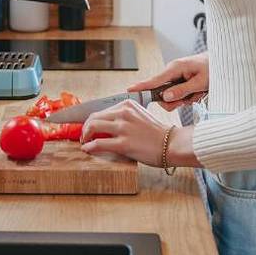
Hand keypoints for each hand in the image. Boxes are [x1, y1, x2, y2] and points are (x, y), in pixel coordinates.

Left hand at [80, 100, 202, 167]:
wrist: (171, 144)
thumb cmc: (156, 134)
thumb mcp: (139, 116)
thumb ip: (123, 117)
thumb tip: (106, 124)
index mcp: (127, 105)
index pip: (101, 110)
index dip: (91, 119)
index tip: (87, 126)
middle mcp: (124, 113)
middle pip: (94, 117)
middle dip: (85, 127)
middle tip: (84, 136)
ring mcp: (124, 128)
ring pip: (93, 127)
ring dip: (85, 135)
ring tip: (85, 142)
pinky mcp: (124, 143)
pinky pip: (99, 143)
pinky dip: (90, 146)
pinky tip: (87, 149)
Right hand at [127, 53, 208, 111]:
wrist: (221, 62)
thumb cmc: (212, 69)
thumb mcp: (200, 82)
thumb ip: (182, 90)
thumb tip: (165, 97)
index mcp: (175, 68)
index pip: (154, 80)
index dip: (142, 86)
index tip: (129, 90)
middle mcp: (172, 72)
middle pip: (162, 94)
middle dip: (176, 101)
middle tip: (191, 98)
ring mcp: (175, 77)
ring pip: (171, 97)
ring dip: (184, 99)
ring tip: (198, 93)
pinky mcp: (179, 81)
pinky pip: (177, 95)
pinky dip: (188, 97)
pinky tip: (198, 92)